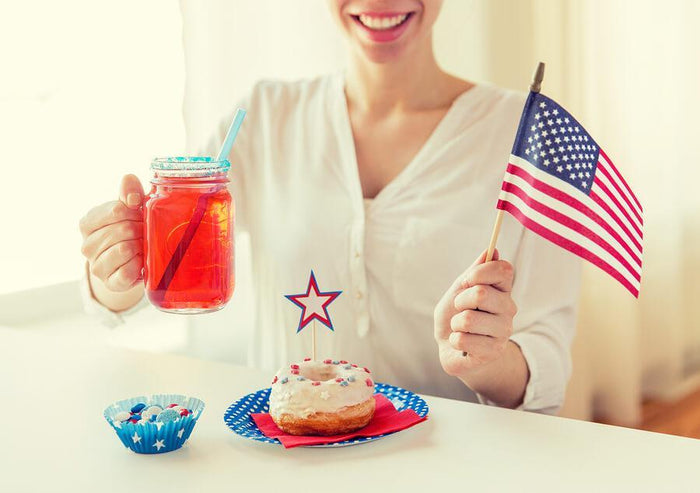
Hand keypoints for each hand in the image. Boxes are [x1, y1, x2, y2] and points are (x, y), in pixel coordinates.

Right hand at [79, 174, 144, 291]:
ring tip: (142, 246)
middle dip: (140, 230)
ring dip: (141, 247)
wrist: (131, 264)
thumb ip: (129, 192)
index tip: (139, 214)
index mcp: (88, 223)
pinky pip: (128, 271)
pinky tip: (140, 262)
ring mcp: (96, 266)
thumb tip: (129, 178)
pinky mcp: (110, 282)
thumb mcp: (130, 209)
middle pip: (123, 230)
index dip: (135, 212)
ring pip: (125, 249)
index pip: (116, 210)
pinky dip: (139, 265)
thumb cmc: (130, 230)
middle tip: (144, 233)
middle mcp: (86, 245)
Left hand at [434, 249, 517, 378]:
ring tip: (461, 328)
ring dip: (455, 323)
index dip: (479, 272)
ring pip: (468, 319)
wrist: (451, 346)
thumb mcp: (459, 289)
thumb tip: (491, 249)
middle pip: (481, 293)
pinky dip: (454, 340)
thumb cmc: (455, 314)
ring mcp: (504, 331)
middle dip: (460, 301)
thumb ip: (474, 271)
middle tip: (460, 309)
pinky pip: (462, 339)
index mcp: (503, 289)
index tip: (466, 281)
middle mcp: (509, 309)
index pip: (503, 269)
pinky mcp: (494, 351)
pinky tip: (462, 343)